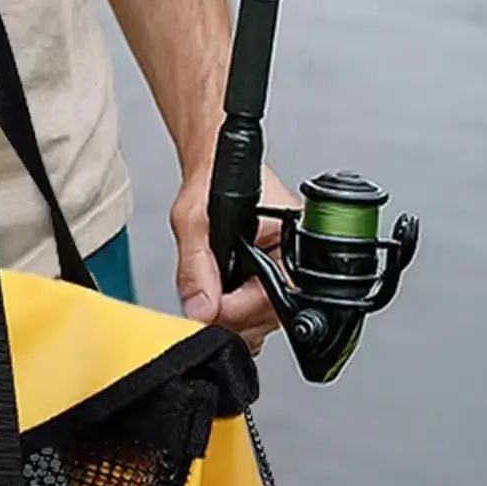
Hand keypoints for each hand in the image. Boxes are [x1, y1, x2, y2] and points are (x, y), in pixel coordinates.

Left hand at [171, 163, 299, 351]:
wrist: (214, 167)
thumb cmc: (214, 180)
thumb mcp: (193, 221)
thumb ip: (195, 267)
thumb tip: (200, 308)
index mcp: (293, 242)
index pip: (273, 300)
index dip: (236, 311)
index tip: (208, 311)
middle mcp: (293, 260)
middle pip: (267, 316)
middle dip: (231, 316)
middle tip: (202, 304)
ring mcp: (281, 272)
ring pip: (260, 318)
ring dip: (230, 314)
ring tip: (209, 292)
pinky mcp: (266, 280)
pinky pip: (253, 310)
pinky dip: (232, 311)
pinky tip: (217, 296)